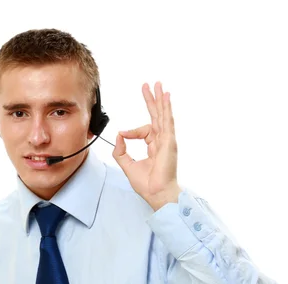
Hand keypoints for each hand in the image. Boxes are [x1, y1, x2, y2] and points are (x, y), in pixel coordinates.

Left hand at [113, 82, 181, 210]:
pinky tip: (165, 97)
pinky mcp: (169, 142)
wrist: (156, 193)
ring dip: (160, 99)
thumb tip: (119, 135)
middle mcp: (162, 141)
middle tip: (150, 86)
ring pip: (163, 115)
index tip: (123, 134)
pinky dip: (166, 109)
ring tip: (158, 85)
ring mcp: (167, 141)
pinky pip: (167, 122)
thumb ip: (120, 151)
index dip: (131, 131)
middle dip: (152, 100)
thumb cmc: (147, 184)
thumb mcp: (127, 165)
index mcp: (154, 146)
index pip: (144, 130)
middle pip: (157, 116)